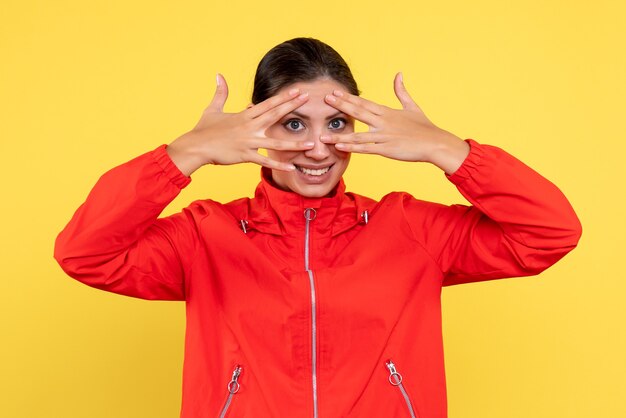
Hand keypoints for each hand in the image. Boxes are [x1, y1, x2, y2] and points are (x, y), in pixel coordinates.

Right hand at [167, 74, 312, 175]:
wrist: (195, 146)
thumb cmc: (204, 129)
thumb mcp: (212, 108)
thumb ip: (220, 92)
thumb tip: (219, 75)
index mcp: (244, 115)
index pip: (268, 104)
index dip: (283, 97)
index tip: (297, 91)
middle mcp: (249, 126)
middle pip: (274, 115)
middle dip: (292, 107)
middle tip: (308, 100)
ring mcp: (248, 141)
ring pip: (275, 142)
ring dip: (294, 143)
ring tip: (311, 144)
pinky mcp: (245, 155)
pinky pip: (264, 161)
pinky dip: (278, 165)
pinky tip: (291, 168)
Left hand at [320, 73, 469, 173]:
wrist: (436, 143)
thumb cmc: (425, 127)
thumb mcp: (412, 106)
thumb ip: (402, 91)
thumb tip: (399, 74)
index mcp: (387, 112)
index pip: (364, 103)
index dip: (348, 98)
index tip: (334, 93)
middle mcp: (383, 122)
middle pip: (358, 112)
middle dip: (340, 106)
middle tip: (324, 99)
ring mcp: (384, 135)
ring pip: (358, 135)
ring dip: (340, 135)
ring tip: (323, 135)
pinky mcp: (387, 149)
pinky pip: (366, 148)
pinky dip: (353, 148)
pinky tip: (340, 147)